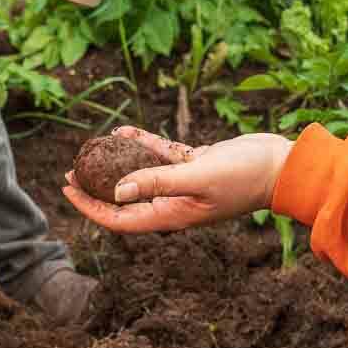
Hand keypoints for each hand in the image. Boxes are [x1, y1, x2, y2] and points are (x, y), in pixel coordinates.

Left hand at [61, 127, 292, 233]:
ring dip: (115, 166)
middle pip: (124, 200)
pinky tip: (123, 130)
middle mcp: (174, 203)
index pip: (120, 217)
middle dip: (95, 189)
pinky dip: (142, 144)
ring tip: (90, 153)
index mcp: (172, 215)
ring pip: (140, 175)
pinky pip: (161, 155)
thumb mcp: (197, 178)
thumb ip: (158, 182)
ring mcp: (185, 184)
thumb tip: (118, 191)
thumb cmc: (244, 178)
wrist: (280, 166)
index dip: (90, 207)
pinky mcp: (196, 164)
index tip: (67, 190)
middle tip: (69, 173)